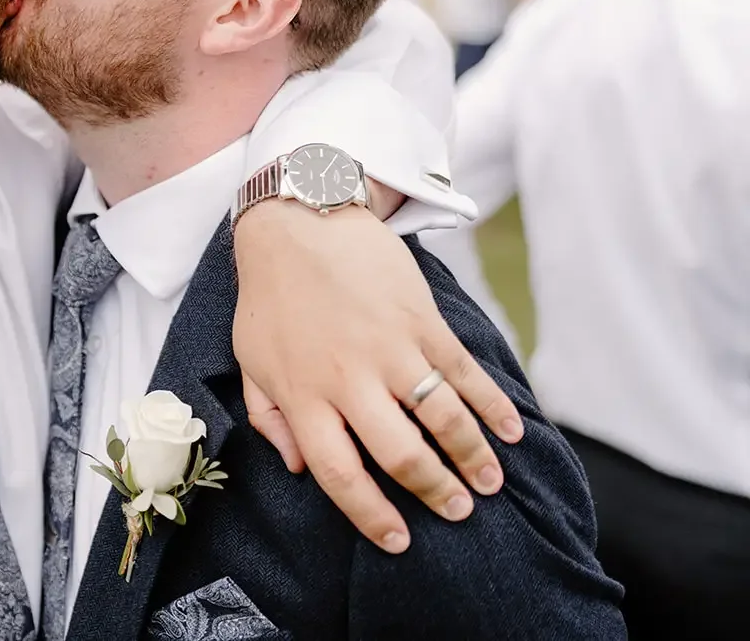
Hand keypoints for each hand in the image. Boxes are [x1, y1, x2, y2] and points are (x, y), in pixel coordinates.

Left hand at [232, 200, 523, 552]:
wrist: (298, 220)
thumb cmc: (270, 296)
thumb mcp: (250, 359)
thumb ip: (269, 417)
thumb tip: (300, 468)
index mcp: (303, 396)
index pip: (339, 475)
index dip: (372, 515)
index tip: (399, 541)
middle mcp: (349, 379)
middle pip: (402, 455)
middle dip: (437, 492)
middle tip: (460, 511)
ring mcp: (389, 348)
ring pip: (443, 419)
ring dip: (474, 457)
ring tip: (490, 483)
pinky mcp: (420, 319)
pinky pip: (464, 372)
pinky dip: (493, 406)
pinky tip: (511, 431)